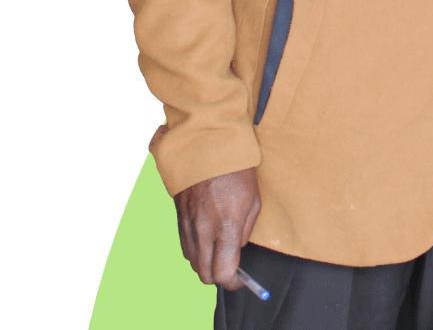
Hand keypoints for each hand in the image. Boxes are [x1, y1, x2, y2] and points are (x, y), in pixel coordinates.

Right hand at [173, 167, 261, 289]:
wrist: (206, 150)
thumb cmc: (236, 172)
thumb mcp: (254, 201)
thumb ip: (245, 231)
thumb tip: (237, 250)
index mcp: (226, 227)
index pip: (223, 272)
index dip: (233, 281)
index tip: (240, 279)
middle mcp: (203, 231)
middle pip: (205, 275)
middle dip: (219, 277)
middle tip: (231, 269)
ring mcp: (188, 228)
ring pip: (193, 264)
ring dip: (207, 265)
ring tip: (220, 252)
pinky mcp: (178, 222)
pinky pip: (185, 249)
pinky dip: (196, 253)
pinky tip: (208, 241)